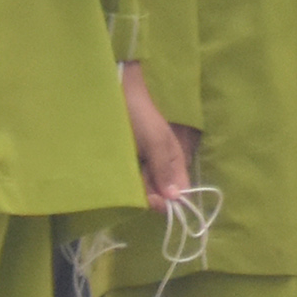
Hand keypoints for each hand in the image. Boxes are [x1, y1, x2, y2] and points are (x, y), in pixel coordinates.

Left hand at [121, 62, 191, 207]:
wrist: (116, 95)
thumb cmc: (140, 115)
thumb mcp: (156, 142)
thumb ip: (164, 169)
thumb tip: (175, 198)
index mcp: (175, 161)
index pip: (179, 191)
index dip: (168, 201)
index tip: (153, 201)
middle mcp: (162, 166)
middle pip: (160, 193)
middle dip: (149, 194)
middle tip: (136, 181)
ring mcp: (144, 165)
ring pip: (144, 189)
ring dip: (135, 186)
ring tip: (127, 169)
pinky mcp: (128, 163)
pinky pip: (131, 180)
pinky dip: (125, 181)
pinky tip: (120, 172)